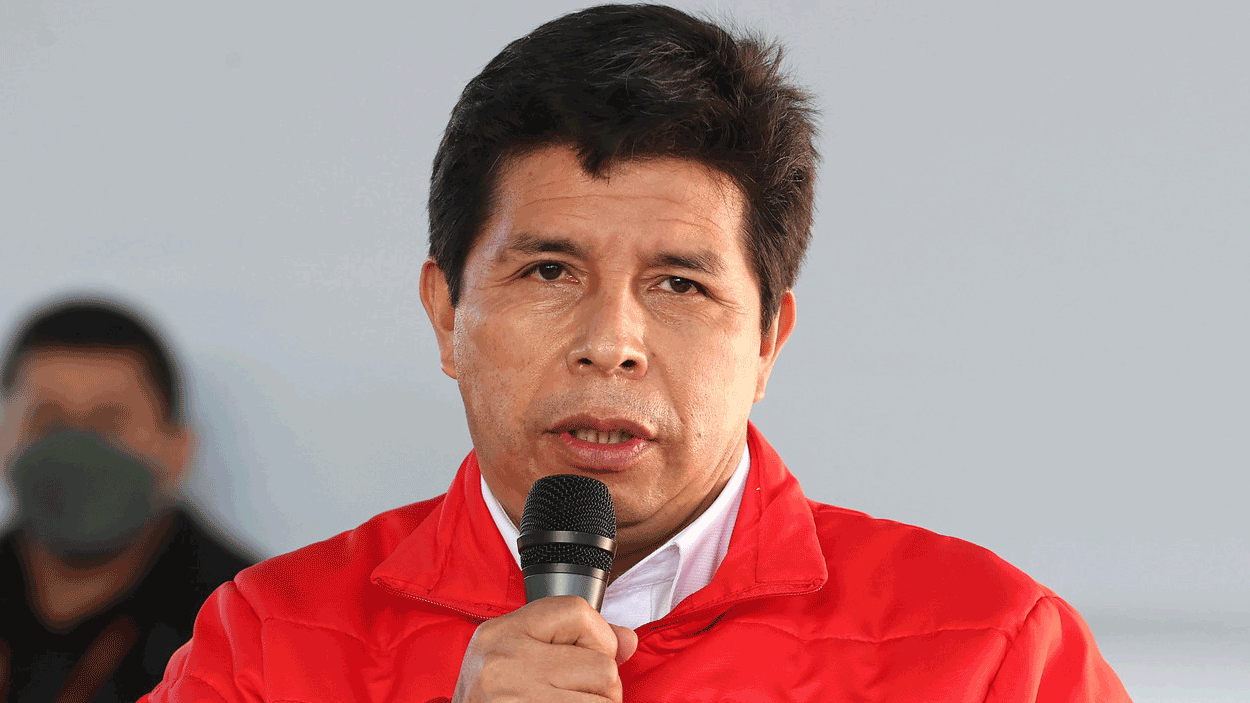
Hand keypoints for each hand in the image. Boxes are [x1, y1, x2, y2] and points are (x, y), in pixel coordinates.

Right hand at [451, 595, 638, 701]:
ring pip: (604, 701)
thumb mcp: (518, 657)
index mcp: (501, 633)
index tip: (587, 657)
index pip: (577, 611)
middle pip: (602, 666)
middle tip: (573, 695)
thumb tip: (628, 641)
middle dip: (602, 687)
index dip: (599, 637)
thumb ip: (573, 640)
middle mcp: (504, 663)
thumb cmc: (491, 699)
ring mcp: (515, 698)